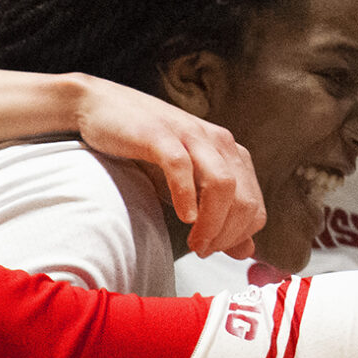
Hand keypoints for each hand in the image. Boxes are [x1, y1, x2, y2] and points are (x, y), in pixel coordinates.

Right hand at [65, 76, 263, 259]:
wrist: (102, 106)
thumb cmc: (146, 151)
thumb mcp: (188, 185)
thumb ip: (218, 217)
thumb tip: (245, 251)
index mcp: (231, 154)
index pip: (255, 206)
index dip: (239, 236)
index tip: (213, 250)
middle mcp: (219, 142)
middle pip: (244, 199)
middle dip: (228, 234)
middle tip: (203, 251)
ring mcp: (191, 135)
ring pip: (222, 184)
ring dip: (212, 222)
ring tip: (196, 243)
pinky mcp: (160, 134)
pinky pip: (181, 166)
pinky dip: (186, 195)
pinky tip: (183, 217)